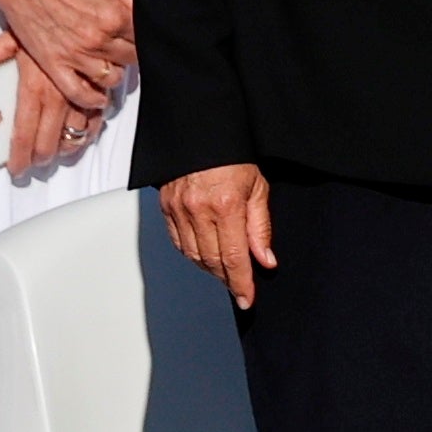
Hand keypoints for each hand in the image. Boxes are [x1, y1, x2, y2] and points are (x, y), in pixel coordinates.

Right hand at [0, 0, 134, 115]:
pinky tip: (99, 96)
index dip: (144, 37)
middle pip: (131, 59)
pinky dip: (92, 99)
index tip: (140, 37)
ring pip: (111, 79)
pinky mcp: (54, 64)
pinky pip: (79, 93)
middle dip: (132, 54)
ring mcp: (76, 54)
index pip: (144, 38)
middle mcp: (98, 39)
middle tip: (126, 49)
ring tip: (112, 66)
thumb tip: (145, 14)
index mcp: (113, 15)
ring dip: (116, 74)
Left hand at [0, 31, 100, 174]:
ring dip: (66, 147)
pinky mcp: (100, 89)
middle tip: (34, 161)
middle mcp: (59, 96)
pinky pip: (97, 120)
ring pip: (76, 135)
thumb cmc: (46, 19)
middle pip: (49, 141)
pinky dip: (89, 131)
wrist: (82, 9)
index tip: (16, 167)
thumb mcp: (12, 35)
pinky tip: (81, 133)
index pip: (23, 133)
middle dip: (41, 157)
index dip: (19, 156)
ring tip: (56, 151)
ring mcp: (82, 95)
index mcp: (34, 87)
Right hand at [160, 162, 273, 309]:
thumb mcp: (257, 188)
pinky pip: (178, 242)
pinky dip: (192, 254)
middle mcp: (198, 209)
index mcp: (226, 205)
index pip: (234, 257)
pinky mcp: (166, 207)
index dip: (241, 282)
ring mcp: (178, 209)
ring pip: (193, 255)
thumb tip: (265, 260)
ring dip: (210, 269)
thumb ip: (261, 228)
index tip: (246, 299)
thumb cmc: (233, 156)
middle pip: (212, 261)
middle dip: (227, 279)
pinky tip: (204, 255)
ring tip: (224, 272)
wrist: (203, 132)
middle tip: (238, 288)